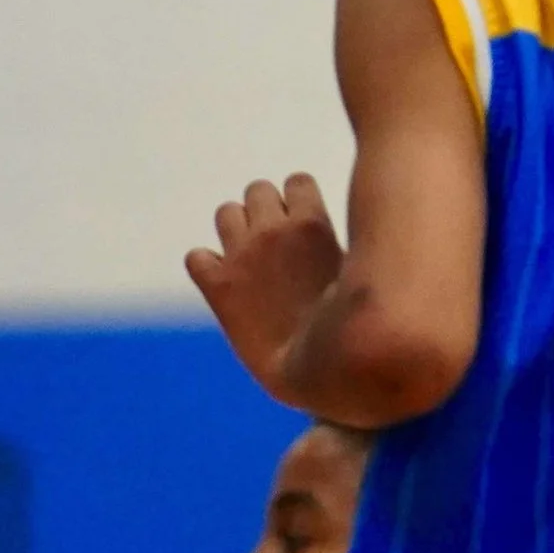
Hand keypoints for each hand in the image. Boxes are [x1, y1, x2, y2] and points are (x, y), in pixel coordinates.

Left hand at [187, 175, 342, 399]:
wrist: (312, 372)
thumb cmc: (348, 329)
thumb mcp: (357, 274)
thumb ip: (338, 244)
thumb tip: (341, 233)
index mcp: (312, 223)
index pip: (296, 181)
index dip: (298, 201)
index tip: (303, 227)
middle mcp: (272, 230)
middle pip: (257, 190)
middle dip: (265, 211)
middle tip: (276, 245)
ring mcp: (240, 254)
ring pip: (225, 213)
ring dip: (235, 231)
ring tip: (250, 262)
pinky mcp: (215, 284)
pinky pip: (196, 257)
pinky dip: (206, 267)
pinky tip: (225, 286)